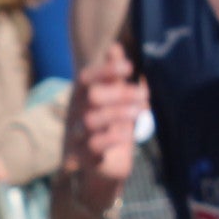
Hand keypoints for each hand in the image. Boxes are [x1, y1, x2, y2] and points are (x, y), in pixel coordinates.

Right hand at [62, 41, 147, 212]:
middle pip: (92, 97)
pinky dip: (114, 138)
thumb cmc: (110, 130)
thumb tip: (116, 46)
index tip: (129, 67)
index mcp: (81, 98)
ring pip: (91, 120)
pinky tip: (129, 135)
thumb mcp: (115, 102)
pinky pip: (94, 146)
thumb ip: (115, 78)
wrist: (101, 172)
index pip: (86, 77)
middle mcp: (75, 114)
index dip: (105, 70)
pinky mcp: (82, 158)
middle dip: (119, 94)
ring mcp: (76, 136)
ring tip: (140, 113)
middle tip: (143, 95)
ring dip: (119, 114)